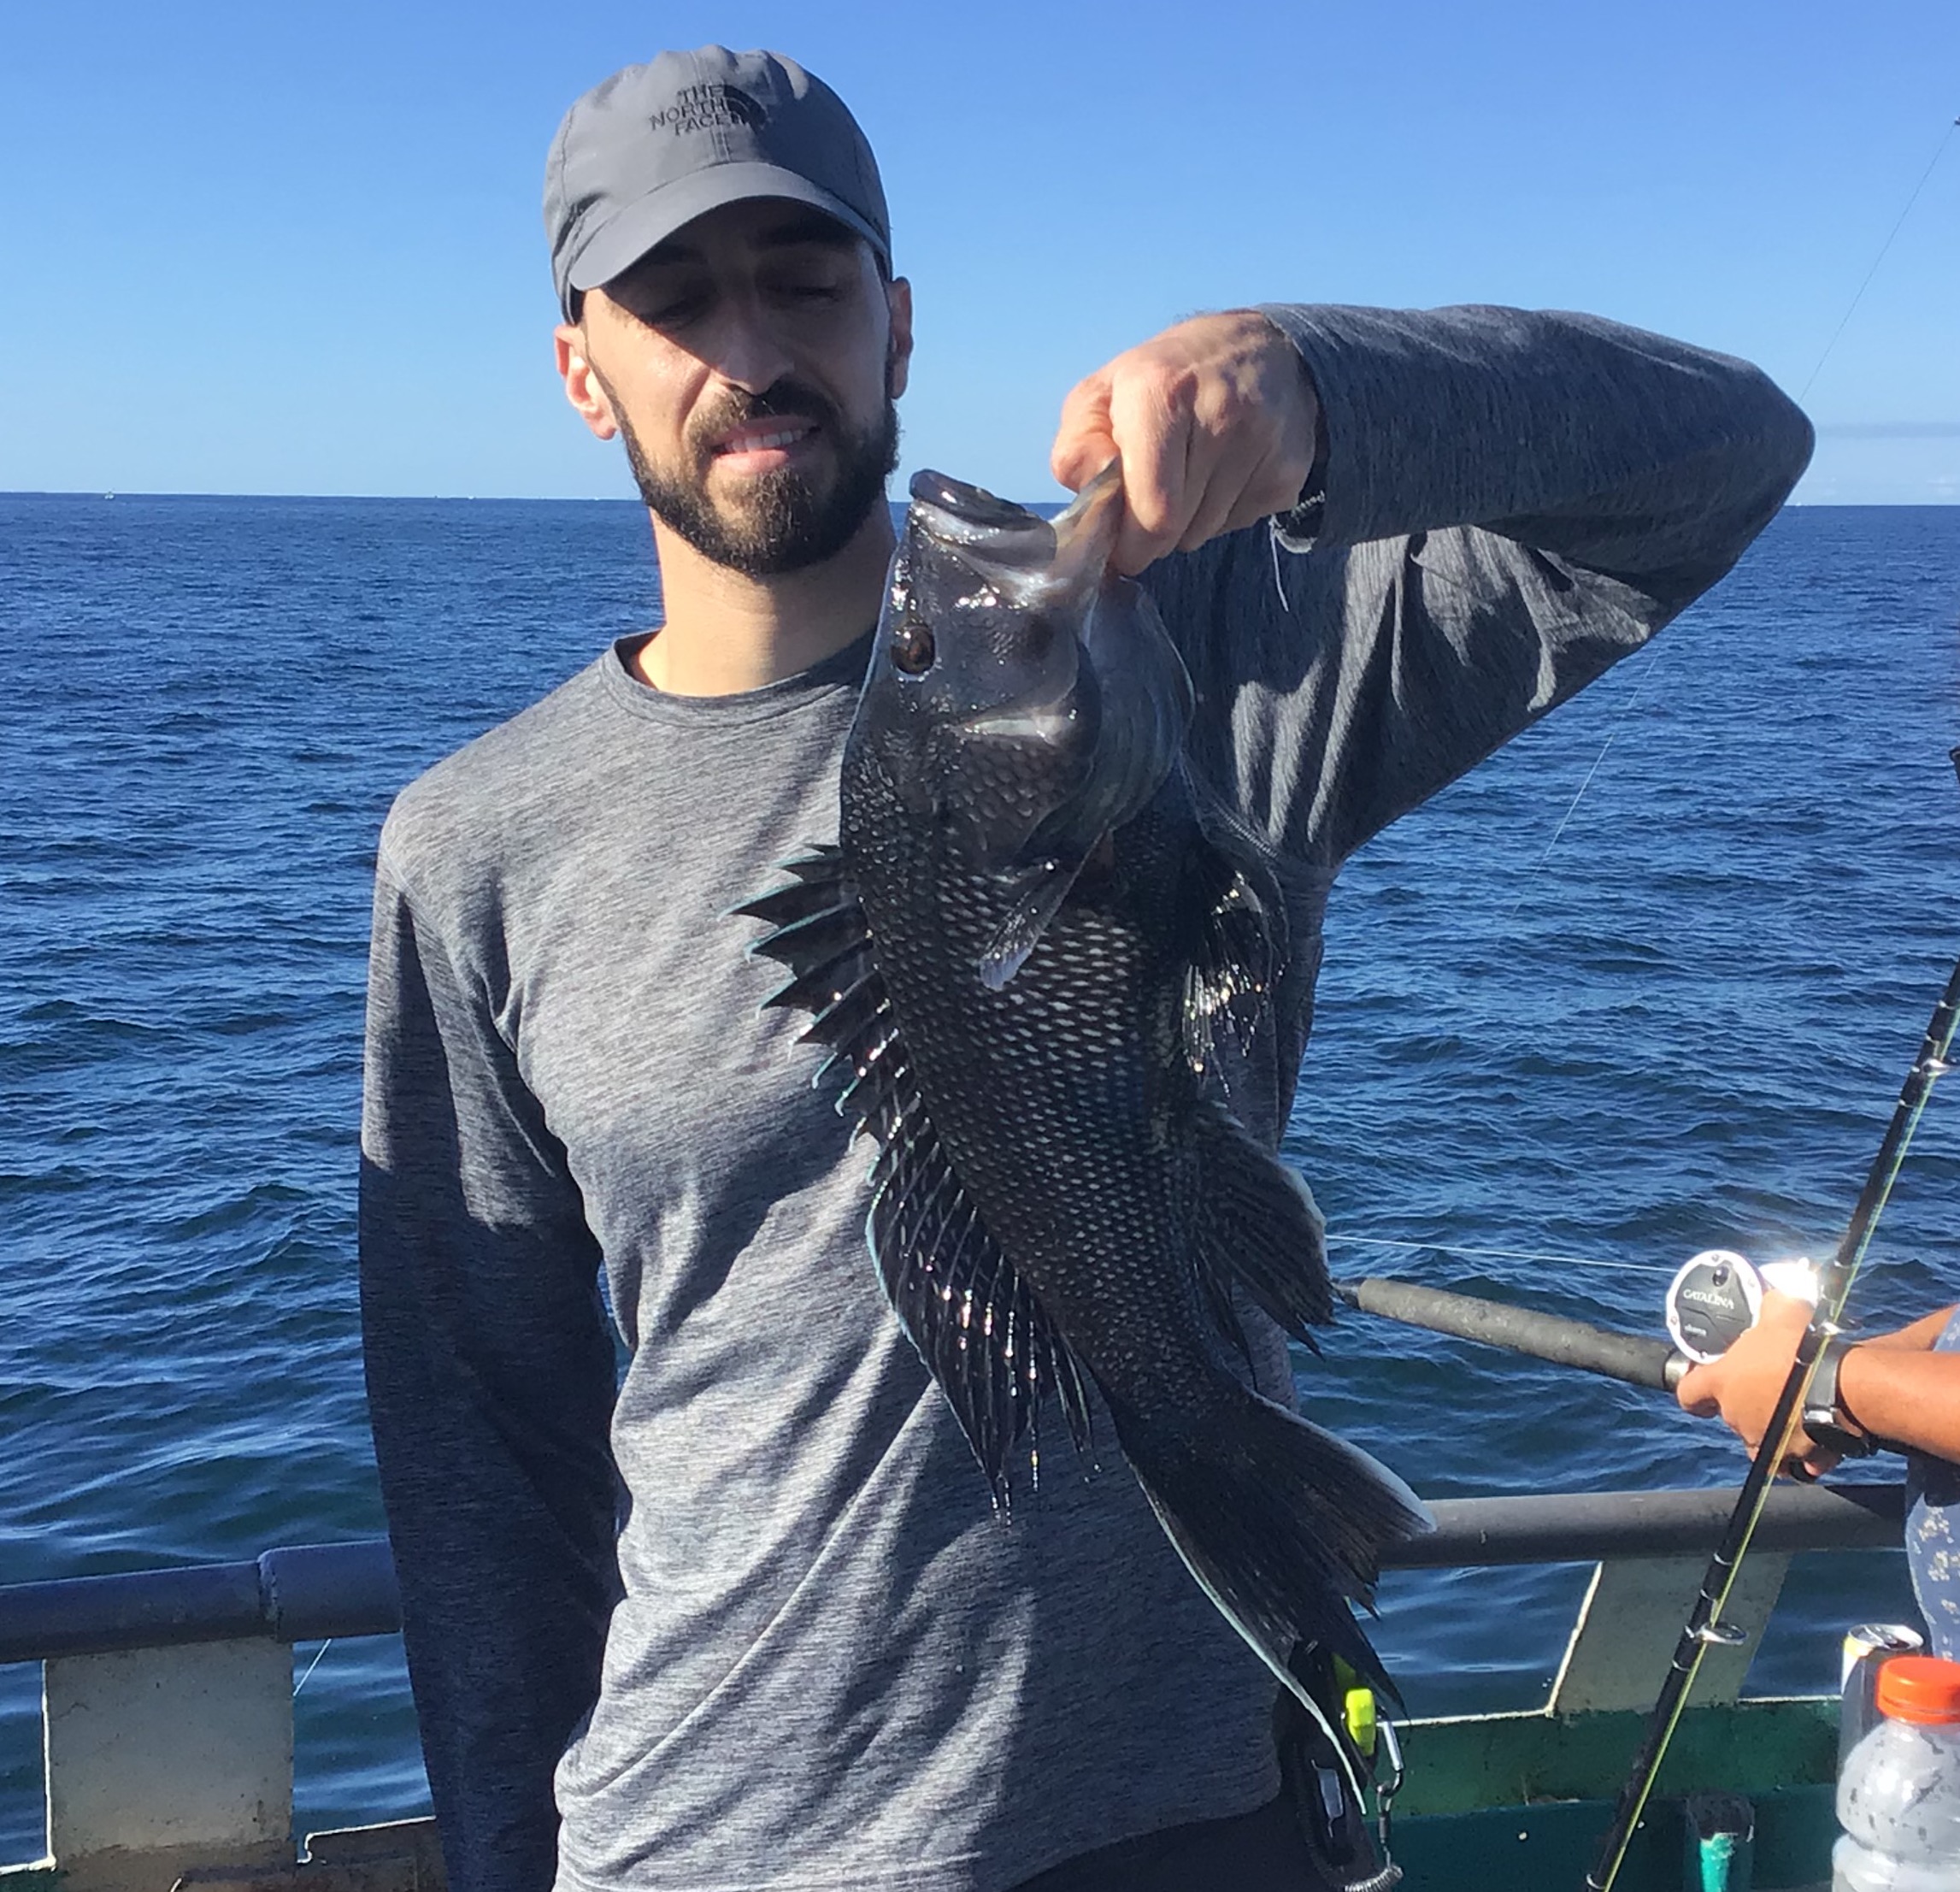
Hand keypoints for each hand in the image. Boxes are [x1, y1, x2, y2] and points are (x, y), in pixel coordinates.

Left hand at [1050, 310, 1319, 576]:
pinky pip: (1239, 525)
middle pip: (1175, 530)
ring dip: (1185, 525)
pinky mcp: (1288, 471)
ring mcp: (1262, 443)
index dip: (1130, 543)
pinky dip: (1220, 515)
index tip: (1120, 540)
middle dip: (1151, 536)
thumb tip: (1091, 502)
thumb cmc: (1167, 378)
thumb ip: (1078, 447)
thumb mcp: (1103, 393)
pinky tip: (1222, 472)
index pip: (1152, 512)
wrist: (1265, 350)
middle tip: (1147, 504)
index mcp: (1161, 392)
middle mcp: (1220, 415)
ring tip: (1187, 475)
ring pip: (1205, 533)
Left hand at [1676, 1290, 1840, 1478]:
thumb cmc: (1803, 1349)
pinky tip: (1814, 1435)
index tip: (1703, 1382)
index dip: (1693, 1388)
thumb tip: (1776, 1295)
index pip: (1688, 1393)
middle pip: (1730, 1413)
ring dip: (1770, 1428)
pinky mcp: (1793, 1457)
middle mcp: (1736, 1416)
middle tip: (1769, 1385)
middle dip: (1746, 1401)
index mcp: (1723, 1383)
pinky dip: (1800, 1451)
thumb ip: (1772, 1305)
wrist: (1841, 1388)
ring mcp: (1763, 1439)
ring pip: (1759, 1438)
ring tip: (1790, 1411)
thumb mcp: (1782, 1312)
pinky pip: (1791, 1459)